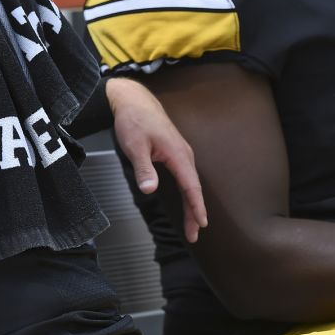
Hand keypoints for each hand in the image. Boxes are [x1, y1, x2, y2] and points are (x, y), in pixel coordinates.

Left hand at [106, 76, 207, 242]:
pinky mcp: (175, 151)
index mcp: (177, 154)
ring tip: (192, 224)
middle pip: (193, 187)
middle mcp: (184, 153)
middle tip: (194, 234)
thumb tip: (150, 190)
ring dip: (192, 203)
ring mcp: (181, 152)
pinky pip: (186, 175)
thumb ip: (143, 169)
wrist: (134, 100)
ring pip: (190, 182)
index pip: (190, 186)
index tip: (201, 224)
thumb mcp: (135, 147)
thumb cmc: (134, 120)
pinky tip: (187, 199)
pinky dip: (188, 191)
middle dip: (195, 212)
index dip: (196, 207)